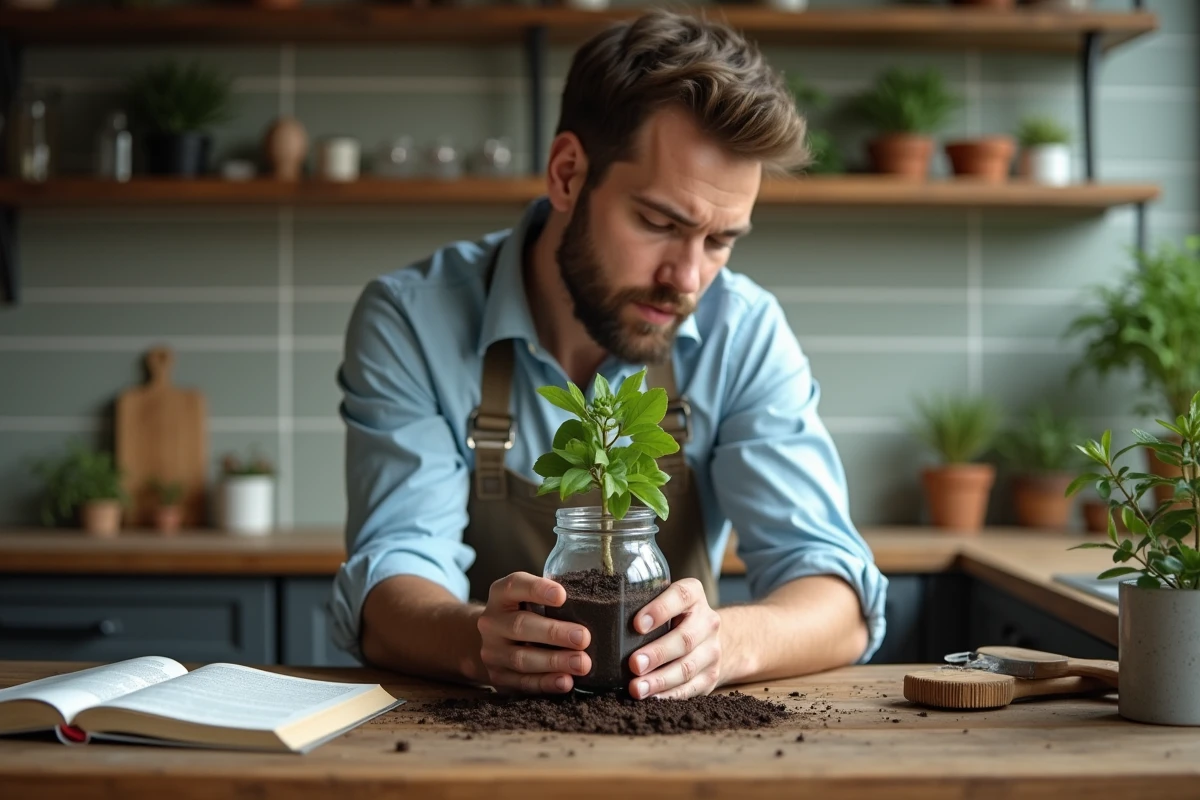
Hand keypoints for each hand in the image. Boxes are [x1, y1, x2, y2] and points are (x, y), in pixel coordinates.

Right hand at [476, 572, 591, 693]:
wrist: (493, 641)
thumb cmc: (524, 613)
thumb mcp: (529, 598)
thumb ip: (554, 598)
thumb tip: (596, 601)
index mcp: (501, 595)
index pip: (515, 586)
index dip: (537, 589)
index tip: (562, 595)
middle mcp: (492, 622)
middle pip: (520, 626)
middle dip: (554, 633)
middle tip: (583, 637)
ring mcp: (492, 652)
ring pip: (522, 658)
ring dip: (554, 662)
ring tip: (582, 663)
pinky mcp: (498, 677)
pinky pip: (522, 682)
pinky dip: (546, 683)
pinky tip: (566, 682)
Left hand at [628, 578, 721, 699]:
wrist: (706, 638)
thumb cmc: (670, 616)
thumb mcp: (662, 600)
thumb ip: (639, 602)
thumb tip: (596, 614)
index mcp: (693, 595)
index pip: (681, 596)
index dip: (660, 610)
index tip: (637, 624)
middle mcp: (707, 621)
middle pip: (685, 638)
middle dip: (658, 653)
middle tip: (633, 664)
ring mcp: (712, 650)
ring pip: (687, 667)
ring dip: (660, 680)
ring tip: (637, 688)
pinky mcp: (710, 675)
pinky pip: (690, 688)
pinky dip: (669, 695)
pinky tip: (651, 697)